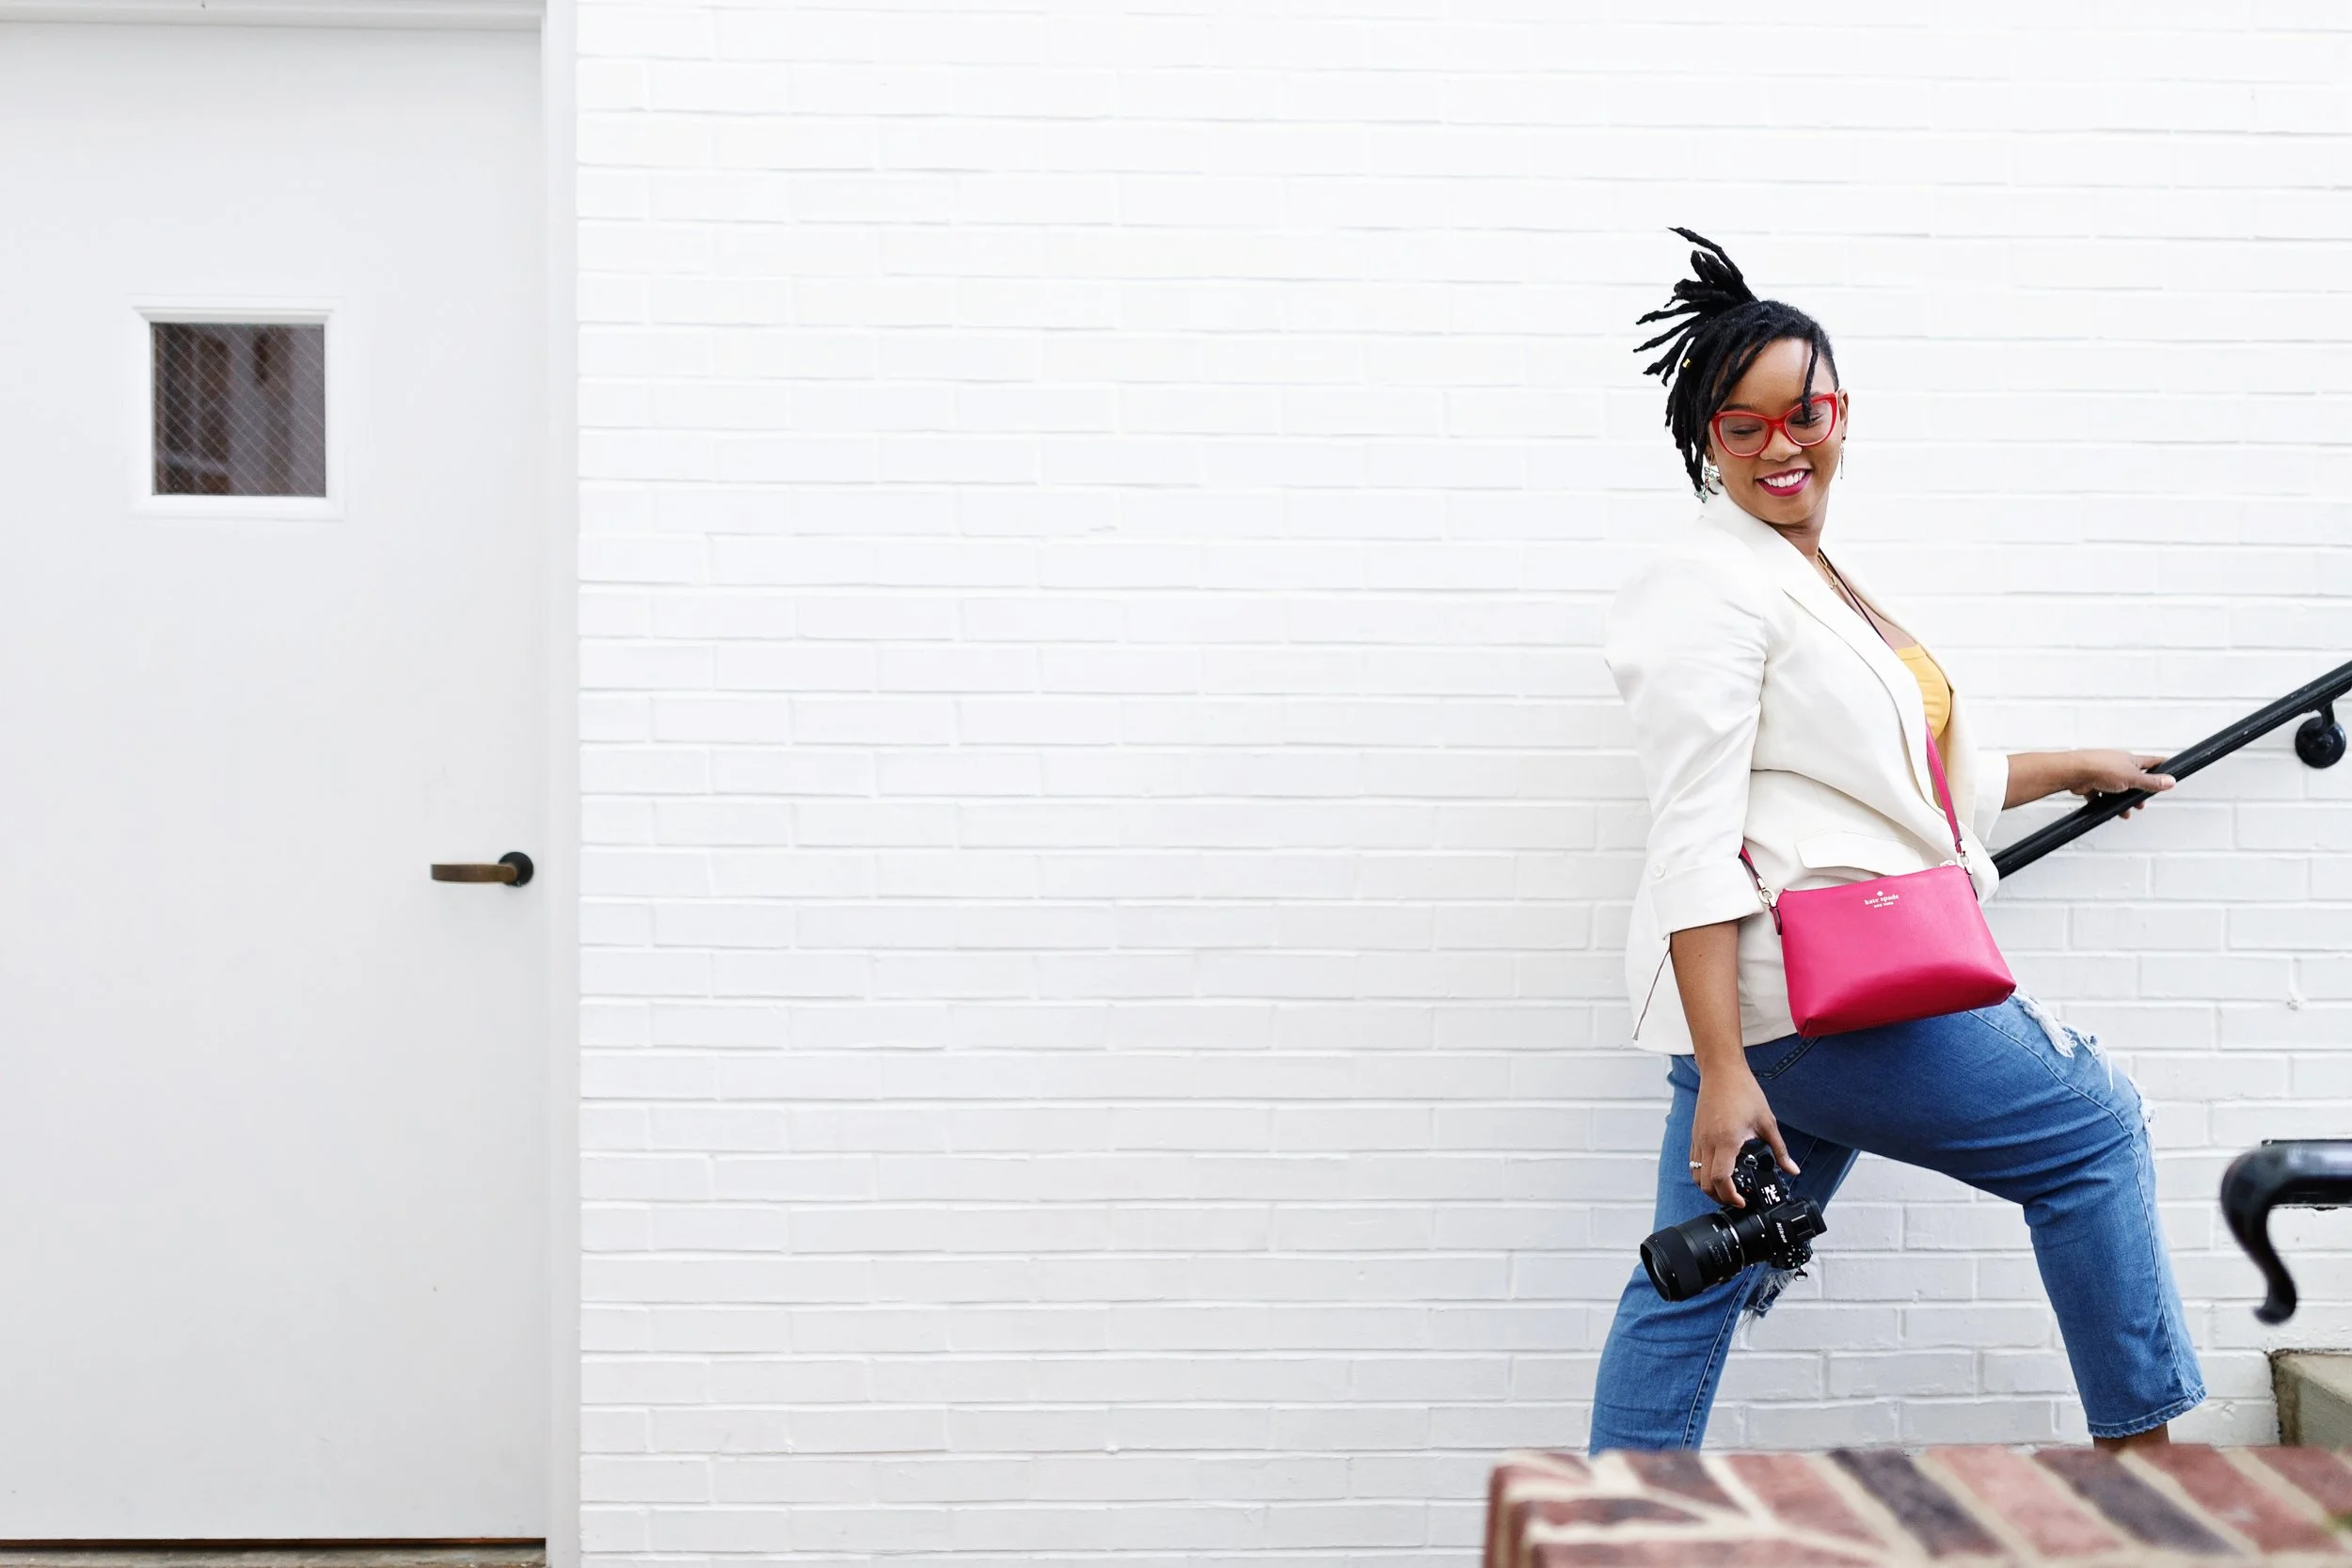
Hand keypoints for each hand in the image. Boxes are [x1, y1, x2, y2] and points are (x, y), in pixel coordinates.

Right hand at [1690, 1065, 1797, 1206]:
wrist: (1722, 1072)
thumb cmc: (1743, 1091)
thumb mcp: (1767, 1122)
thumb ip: (1780, 1150)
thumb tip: (1792, 1169)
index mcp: (1726, 1140)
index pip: (1721, 1179)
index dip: (1730, 1196)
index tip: (1742, 1201)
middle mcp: (1708, 1142)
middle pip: (1705, 1183)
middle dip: (1720, 1197)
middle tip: (1737, 1198)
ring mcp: (1698, 1139)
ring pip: (1696, 1175)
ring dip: (1709, 1187)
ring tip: (1727, 1188)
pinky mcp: (1695, 1135)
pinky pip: (1694, 1162)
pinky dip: (1703, 1173)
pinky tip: (1719, 1170)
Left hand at [2070, 749, 2174, 817]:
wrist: (2074, 772)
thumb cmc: (2100, 768)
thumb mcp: (2133, 778)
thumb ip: (2151, 782)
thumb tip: (2170, 781)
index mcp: (2131, 760)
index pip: (2152, 762)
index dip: (2162, 765)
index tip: (2169, 769)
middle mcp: (2117, 765)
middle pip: (2133, 778)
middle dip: (2139, 792)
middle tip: (2142, 801)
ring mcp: (2104, 773)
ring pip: (2117, 789)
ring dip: (2121, 800)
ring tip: (2126, 810)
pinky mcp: (2091, 783)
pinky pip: (2100, 794)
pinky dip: (2104, 802)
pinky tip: (2106, 807)